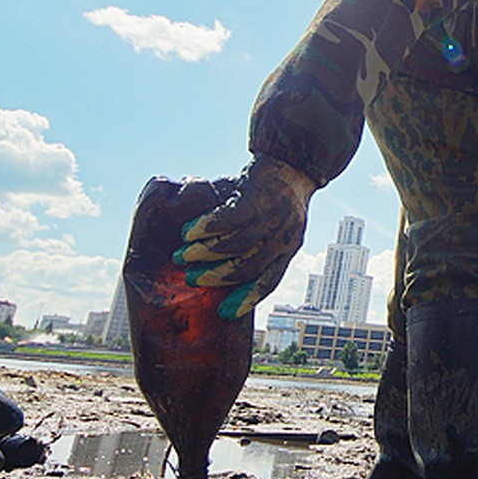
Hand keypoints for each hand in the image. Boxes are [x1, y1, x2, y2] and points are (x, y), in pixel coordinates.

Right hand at [173, 155, 317, 318]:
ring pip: (234, 245)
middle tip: (191, 278)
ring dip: (205, 253)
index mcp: (289, 250)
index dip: (247, 299)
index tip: (224, 313)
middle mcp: (282, 237)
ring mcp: (270, 218)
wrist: (294, 165)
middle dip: (216, 277)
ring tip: (183, 255)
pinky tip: (188, 232)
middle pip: (248, 266)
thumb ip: (262, 249)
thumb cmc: (282, 201)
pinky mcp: (255, 199)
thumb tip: (225, 271)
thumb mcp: (281, 229)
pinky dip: (205, 228)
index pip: (269, 281)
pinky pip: (226, 220)